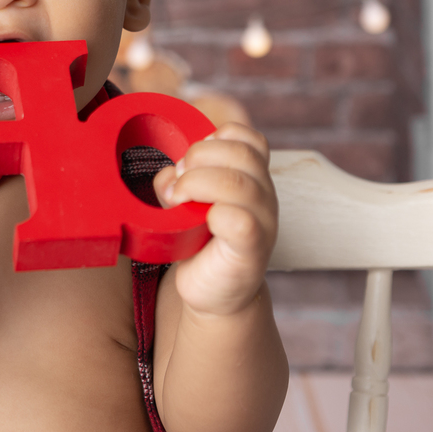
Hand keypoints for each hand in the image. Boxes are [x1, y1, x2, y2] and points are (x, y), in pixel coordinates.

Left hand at [153, 123, 276, 317]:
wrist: (215, 294)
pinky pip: (241, 220)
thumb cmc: (200, 242)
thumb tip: (167, 175)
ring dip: (197, 183)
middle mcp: (265, 195)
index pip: (248, 138)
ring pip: (240, 183)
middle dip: (199, 156)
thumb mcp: (184, 202)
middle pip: (242, 153)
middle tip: (178, 182)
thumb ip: (175, 181)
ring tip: (178, 200)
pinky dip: (213, 214)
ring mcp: (264, 222)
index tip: (189, 160)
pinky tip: (199, 224)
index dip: (216, 137)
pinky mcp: (253, 249)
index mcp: (252, 177)